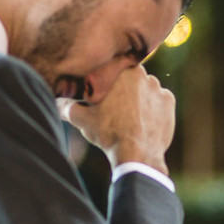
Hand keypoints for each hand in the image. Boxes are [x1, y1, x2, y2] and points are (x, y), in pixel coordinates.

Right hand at [58, 66, 174, 174]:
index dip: (105, 82)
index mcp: (121, 71)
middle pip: (129, 78)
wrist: (137, 154)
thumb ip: (66, 105)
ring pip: (144, 88)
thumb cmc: (107, 133)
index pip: (112, 70)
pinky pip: (158, 100)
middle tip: (113, 107)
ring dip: (138, 97)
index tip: (102, 95)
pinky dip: (152, 108)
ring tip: (128, 117)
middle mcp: (143, 73)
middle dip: (122, 89)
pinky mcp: (169, 101)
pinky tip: (142, 121)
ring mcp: (158, 87)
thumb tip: (54, 101)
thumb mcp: (81, 118)